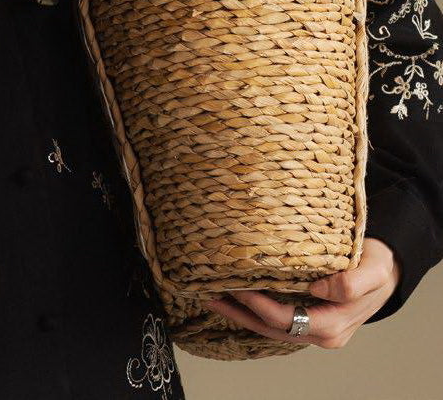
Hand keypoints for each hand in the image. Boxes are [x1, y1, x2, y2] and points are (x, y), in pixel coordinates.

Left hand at [201, 238, 401, 348]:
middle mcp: (320, 333)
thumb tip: (318, 288)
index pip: (286, 319)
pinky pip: (276, 319)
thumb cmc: (379, 266)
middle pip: (271, 328)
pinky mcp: (307, 317)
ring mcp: (312, 328)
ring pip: (270, 327)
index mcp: (333, 326)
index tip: (237, 286)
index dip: (259, 305)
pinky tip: (235, 296)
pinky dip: (253, 309)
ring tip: (213, 297)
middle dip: (240, 312)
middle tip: (211, 293)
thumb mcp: (374, 270)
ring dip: (241, 314)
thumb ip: (351, 283)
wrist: (387, 268)